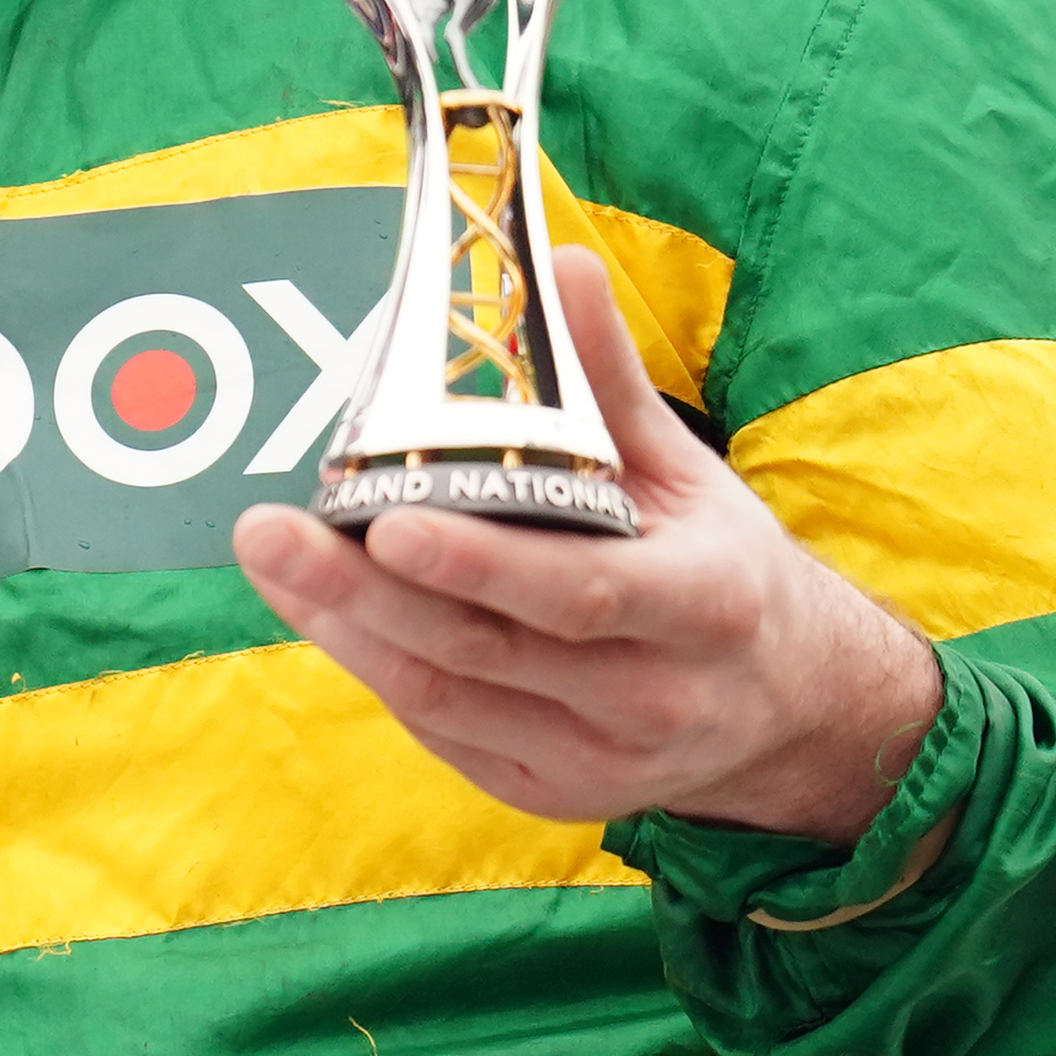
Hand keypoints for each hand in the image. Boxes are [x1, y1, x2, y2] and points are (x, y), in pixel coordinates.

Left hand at [234, 243, 941, 842]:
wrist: (787, 708)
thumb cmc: (722, 571)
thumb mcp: (689, 474)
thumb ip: (613, 379)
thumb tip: (559, 264)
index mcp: (703, 606)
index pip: (578, 593)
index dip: (480, 565)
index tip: (389, 523)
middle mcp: (652, 697)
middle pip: (485, 650)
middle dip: (362, 593)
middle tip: (268, 532)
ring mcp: (597, 759)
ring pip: (447, 697)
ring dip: (347, 627)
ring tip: (272, 557)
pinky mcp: (548, 791)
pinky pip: (443, 728)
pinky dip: (376, 666)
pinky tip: (322, 609)